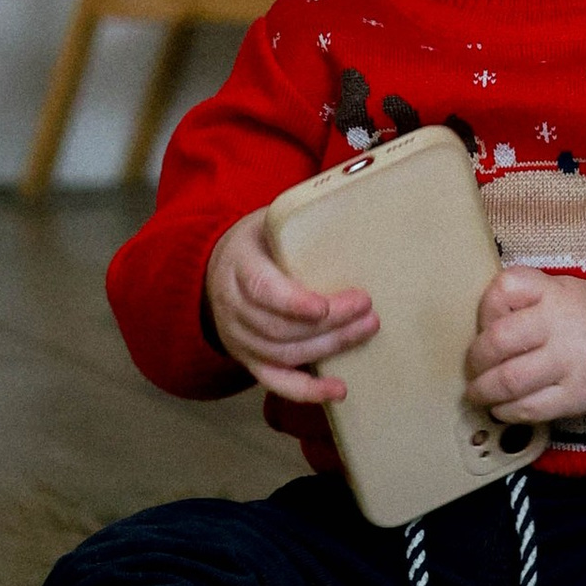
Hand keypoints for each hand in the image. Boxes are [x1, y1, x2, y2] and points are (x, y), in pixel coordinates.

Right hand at [206, 209, 375, 404]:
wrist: (217, 267)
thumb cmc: (258, 241)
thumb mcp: (269, 221)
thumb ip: (300, 222)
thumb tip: (357, 194)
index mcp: (239, 268)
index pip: (263, 291)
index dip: (293, 303)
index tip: (324, 306)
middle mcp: (232, 308)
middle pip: (279, 327)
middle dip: (328, 323)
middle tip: (368, 309)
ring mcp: (238, 339)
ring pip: (282, 354)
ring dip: (328, 348)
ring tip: (366, 331)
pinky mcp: (249, 360)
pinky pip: (275, 382)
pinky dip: (307, 391)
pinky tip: (338, 391)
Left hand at [467, 267, 585, 422]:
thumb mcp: (564, 290)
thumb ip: (527, 298)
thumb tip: (478, 328)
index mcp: (558, 291)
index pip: (506, 288)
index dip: (486, 308)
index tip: (487, 323)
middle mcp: (564, 324)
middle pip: (500, 340)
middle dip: (476, 358)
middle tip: (473, 367)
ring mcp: (571, 363)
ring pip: (510, 380)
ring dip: (483, 390)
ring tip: (479, 392)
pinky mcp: (576, 398)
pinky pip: (528, 409)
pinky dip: (506, 411)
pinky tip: (502, 407)